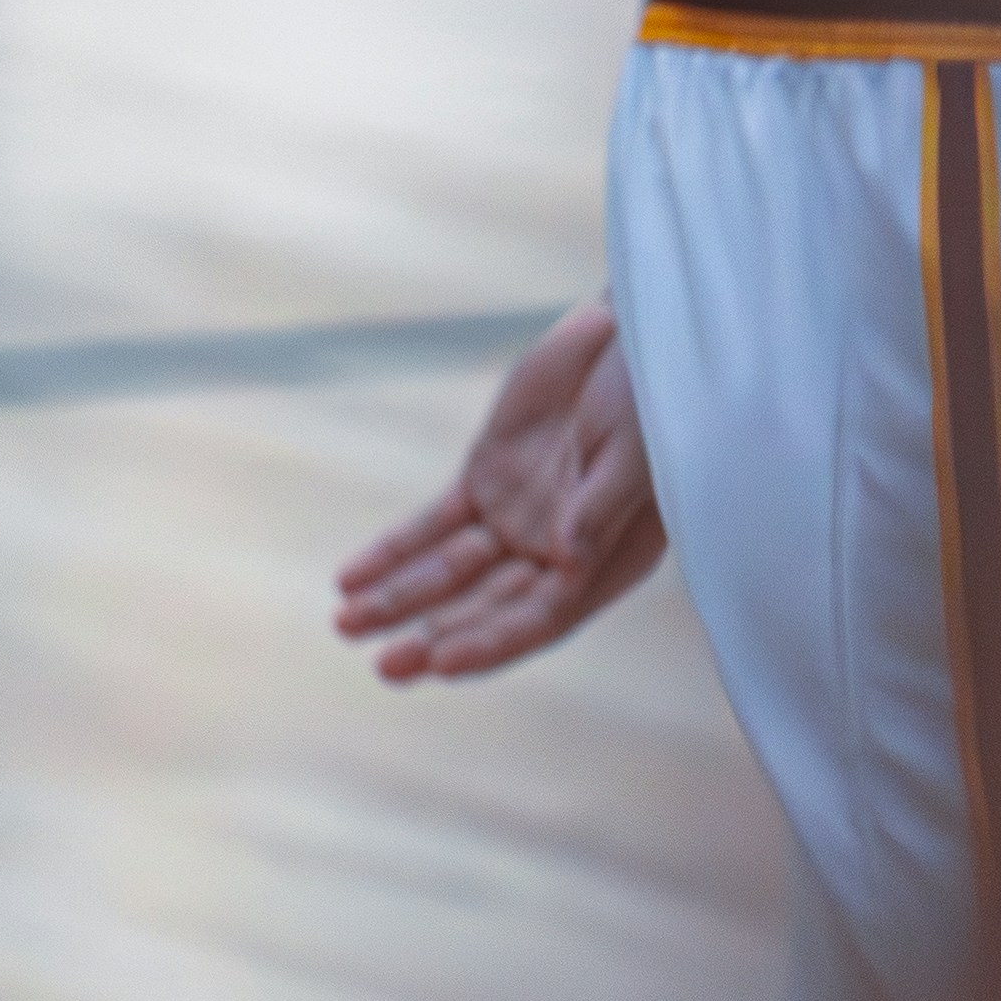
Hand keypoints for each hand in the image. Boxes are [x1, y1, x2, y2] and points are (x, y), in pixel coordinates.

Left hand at [333, 303, 663, 681]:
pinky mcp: (485, 481)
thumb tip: (567, 555)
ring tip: (346, 625)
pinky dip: (392, 553)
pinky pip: (430, 527)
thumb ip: (600, 502)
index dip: (493, 640)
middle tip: (386, 666)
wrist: (632, 334)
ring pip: (447, 575)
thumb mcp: (638, 446)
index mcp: (604, 560)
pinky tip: (351, 578)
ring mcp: (515, 519)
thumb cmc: (653, 395)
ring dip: (398, 603)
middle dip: (435, 638)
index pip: (541, 617)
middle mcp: (555, 554)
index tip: (443, 659)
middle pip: (487, 608)